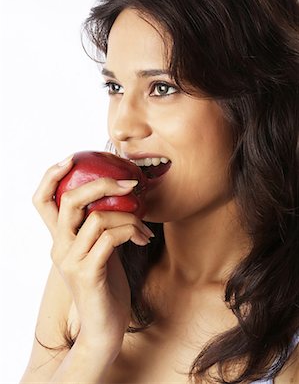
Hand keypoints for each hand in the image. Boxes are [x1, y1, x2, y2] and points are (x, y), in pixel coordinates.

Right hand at [32, 155, 152, 355]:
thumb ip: (99, 227)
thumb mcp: (99, 250)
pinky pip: (111, 238)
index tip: (72, 159)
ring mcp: (71, 261)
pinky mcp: (88, 274)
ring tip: (144, 228)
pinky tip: (143, 239)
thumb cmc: (106, 285)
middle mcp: (59, 247)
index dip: (51, 176)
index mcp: (60, 239)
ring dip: (130, 217)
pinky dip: (132, 232)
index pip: (41, 201)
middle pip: (70, 200)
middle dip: (102, 184)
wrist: (104, 328)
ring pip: (99, 218)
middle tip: (131, 185)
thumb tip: (119, 197)